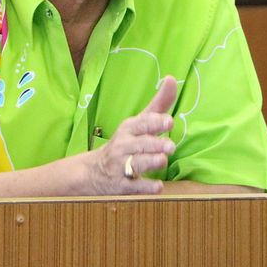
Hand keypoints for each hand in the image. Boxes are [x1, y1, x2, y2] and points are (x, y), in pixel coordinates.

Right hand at [86, 76, 176, 194]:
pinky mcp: (122, 186)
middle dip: (154, 145)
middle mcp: (124, 146)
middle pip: (140, 144)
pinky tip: (158, 187)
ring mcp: (121, 166)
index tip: (169, 121)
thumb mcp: (139, 122)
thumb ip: (159, 103)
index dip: (155, 123)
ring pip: (136, 164)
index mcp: (129, 129)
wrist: (94, 171)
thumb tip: (173, 79)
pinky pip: (134, 187)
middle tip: (170, 146)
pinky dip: (145, 187)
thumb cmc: (126, 142)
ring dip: (150, 162)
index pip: (142, 124)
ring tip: (162, 160)